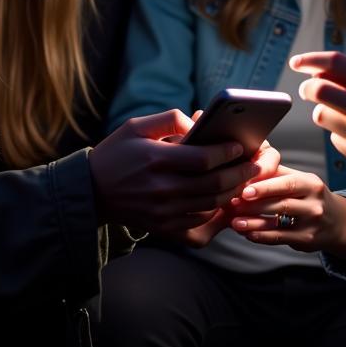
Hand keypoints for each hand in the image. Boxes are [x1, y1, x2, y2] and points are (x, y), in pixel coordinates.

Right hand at [90, 110, 260, 235]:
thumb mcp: (136, 126)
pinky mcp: (163, 227)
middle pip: (213, 184)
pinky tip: (225, 198)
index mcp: (156, 160)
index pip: (203, 159)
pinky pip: (199, 221)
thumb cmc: (117, 153)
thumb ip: (169, 119)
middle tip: (254, 163)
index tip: (240, 145)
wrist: (91, 192)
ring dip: (233, 192)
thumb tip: (198, 123)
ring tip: (245, 179)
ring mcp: (163, 211)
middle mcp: (162, 189)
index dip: (226, 152)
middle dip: (240, 173)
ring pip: (211, 204)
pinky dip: (217, 210)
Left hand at [227, 164, 345, 256]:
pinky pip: (280, 238)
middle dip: (254, 204)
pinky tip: (248, 234)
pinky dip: (262, 236)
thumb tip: (248, 167)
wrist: (338, 222)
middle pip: (281, 203)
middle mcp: (314, 203)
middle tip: (232, 204)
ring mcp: (312, 223)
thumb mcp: (300, 180)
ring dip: (254, 222)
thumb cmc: (310, 196)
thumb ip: (277, 173)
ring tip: (235, 222)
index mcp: (311, 183)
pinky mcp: (307, 240)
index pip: (287, 183)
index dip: (264, 187)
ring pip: (279, 222)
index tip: (244, 190)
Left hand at [290, 48, 345, 201]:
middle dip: (308, 87)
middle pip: (319, 91)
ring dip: (324, 110)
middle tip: (310, 88)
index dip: (310, 60)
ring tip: (338, 110)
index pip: (335, 64)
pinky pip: (334, 139)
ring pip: (322, 116)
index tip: (296, 62)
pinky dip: (339, 132)